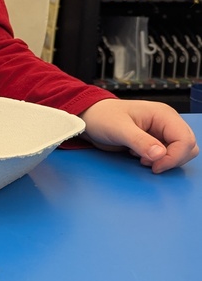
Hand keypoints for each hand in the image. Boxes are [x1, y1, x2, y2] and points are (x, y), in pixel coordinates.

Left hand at [79, 98, 198, 172]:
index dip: (175, 157)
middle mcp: (167, 122)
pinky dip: (158, 160)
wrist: (91, 118)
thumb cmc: (102, 117)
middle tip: (149, 164)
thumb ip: (140, 141)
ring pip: (180, 152)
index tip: (155, 166)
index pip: (185, 139)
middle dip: (172, 160)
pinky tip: (140, 157)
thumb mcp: (119, 129)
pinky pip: (168, 154)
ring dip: (166, 161)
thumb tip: (160, 154)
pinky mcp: (156, 140)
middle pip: (188, 146)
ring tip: (142, 159)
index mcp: (163, 114)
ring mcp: (162, 131)